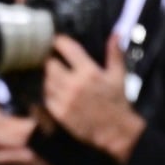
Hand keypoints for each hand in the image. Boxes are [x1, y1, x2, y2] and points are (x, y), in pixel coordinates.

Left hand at [42, 34, 144, 162]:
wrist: (115, 131)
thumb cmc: (117, 102)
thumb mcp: (118, 75)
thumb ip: (115, 53)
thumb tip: (116, 33)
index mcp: (89, 72)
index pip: (67, 48)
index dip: (59, 41)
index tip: (56, 40)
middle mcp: (74, 84)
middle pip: (50, 64)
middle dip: (51, 60)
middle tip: (53, 60)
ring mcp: (65, 99)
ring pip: (46, 80)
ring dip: (48, 76)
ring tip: (53, 75)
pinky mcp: (59, 113)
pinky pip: (46, 97)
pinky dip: (48, 92)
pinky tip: (53, 90)